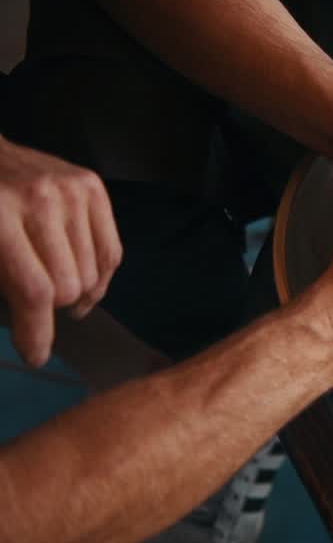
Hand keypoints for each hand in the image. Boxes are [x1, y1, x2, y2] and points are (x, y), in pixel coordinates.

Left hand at [0, 138, 122, 366]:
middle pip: (69, 286)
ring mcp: (74, 191)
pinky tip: (81, 280)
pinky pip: (112, 252)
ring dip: (75, 292)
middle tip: (35, 305)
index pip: (35, 291)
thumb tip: (33, 346)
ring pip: (93, 275)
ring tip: (57, 288)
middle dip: (51, 307)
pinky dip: (99, 276)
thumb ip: (1, 288)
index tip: (36, 355)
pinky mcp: (94, 187)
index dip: (38, 332)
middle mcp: (43, 200)